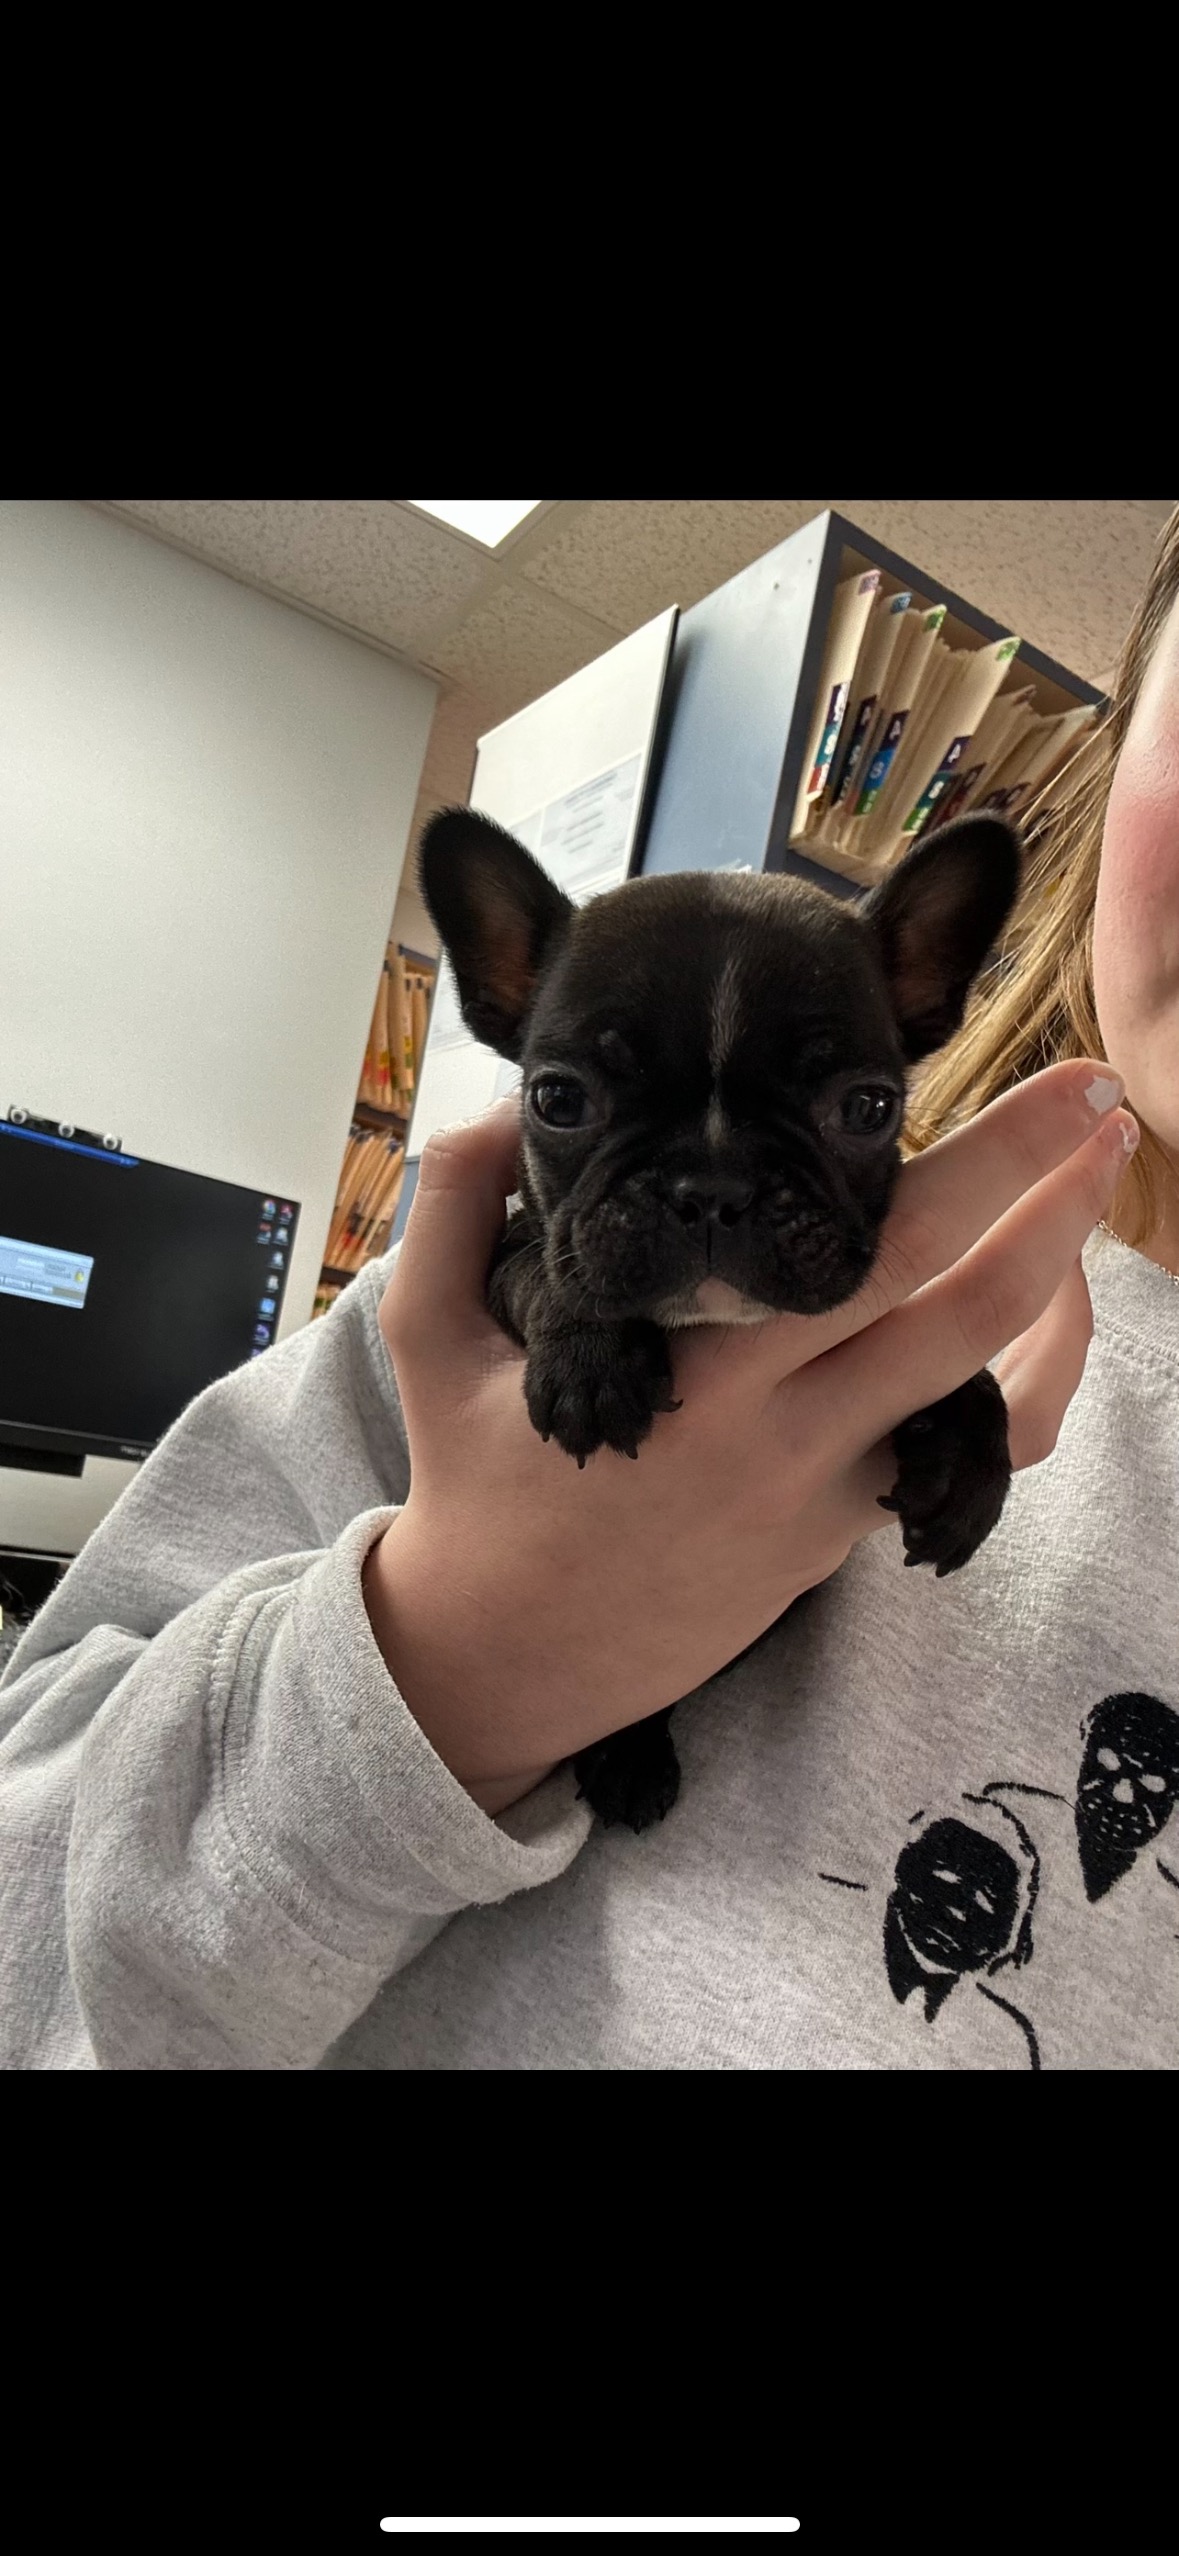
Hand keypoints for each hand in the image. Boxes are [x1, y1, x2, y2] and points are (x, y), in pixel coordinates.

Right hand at [363, 1067, 1136, 1815]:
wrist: (505, 1660)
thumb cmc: (473, 1486)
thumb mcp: (429, 1340)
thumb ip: (453, 1211)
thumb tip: (497, 1108)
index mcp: (692, 1367)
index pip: (850, 1248)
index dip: (959, 1166)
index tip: (1010, 1077)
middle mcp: (781, 1428)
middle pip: (951, 1297)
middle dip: (1041, 1189)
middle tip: (1104, 1099)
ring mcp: (824, 1491)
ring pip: (979, 1386)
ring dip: (1053, 1283)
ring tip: (1094, 1189)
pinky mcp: (839, 1537)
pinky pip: (960, 1462)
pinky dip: (1020, 1389)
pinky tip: (1046, 1322)